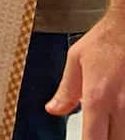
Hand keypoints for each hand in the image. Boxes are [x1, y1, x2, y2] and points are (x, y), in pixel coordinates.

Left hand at [46, 9, 124, 136]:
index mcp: (98, 97)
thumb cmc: (105, 40)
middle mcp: (121, 106)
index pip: (93, 138)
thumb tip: (53, 110)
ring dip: (115, 134)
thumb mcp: (76, 60)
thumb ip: (66, 90)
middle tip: (92, 132)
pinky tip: (117, 120)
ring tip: (104, 127)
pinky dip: (123, 125)